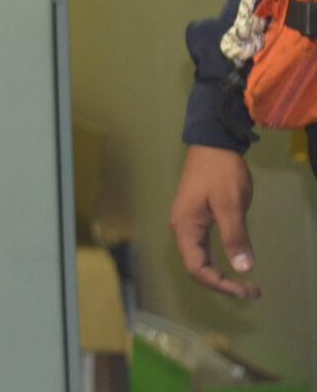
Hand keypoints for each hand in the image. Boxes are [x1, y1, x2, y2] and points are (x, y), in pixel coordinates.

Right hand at [169, 144, 259, 298]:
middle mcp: (181, 228)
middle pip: (196, 266)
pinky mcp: (195, 216)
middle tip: (251, 290)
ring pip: (199, 258)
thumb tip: (243, 269)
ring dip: (221, 273)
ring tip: (245, 283)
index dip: (221, 285)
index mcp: (185, 227)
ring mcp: (187, 222)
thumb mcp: (230, 204)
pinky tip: (234, 260)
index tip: (247, 290)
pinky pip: (203, 247)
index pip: (197, 268)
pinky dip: (218, 260)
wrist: (212, 142)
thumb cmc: (220, 172)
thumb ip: (235, 236)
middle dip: (222, 283)